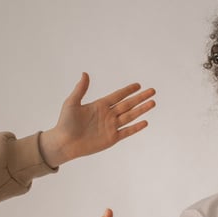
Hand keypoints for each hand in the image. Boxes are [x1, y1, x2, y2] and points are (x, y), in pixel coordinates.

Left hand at [40, 73, 155, 166]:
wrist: (64, 143)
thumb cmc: (65, 123)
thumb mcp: (71, 103)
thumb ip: (80, 89)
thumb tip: (85, 74)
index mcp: (100, 105)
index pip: (118, 95)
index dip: (128, 90)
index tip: (138, 85)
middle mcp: (108, 115)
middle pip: (128, 104)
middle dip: (140, 98)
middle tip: (152, 91)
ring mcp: (111, 126)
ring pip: (130, 116)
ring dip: (141, 110)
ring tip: (152, 103)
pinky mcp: (112, 138)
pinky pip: (127, 132)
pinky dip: (136, 127)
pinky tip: (145, 122)